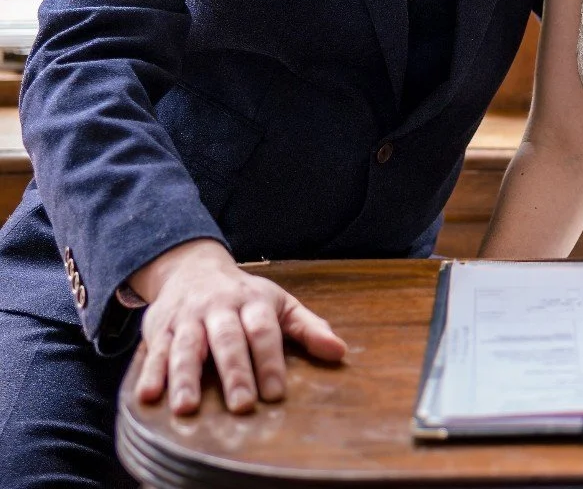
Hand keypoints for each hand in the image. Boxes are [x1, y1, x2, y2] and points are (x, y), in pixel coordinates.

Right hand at [131, 239, 346, 414]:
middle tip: (242, 405)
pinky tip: (149, 395)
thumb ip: (308, 328)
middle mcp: (220, 308)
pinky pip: (155, 351)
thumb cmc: (244, 294)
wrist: (193, 267)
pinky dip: (151, 372)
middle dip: (235, 372)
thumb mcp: (279, 303)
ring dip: (186, 377)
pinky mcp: (161, 329)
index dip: (270, 361)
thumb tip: (340, 352)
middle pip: (227, 339)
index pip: (263, 331)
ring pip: (188, 346)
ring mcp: (188, 318)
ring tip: (187, 408)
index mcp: (253, 302)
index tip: (276, 393)